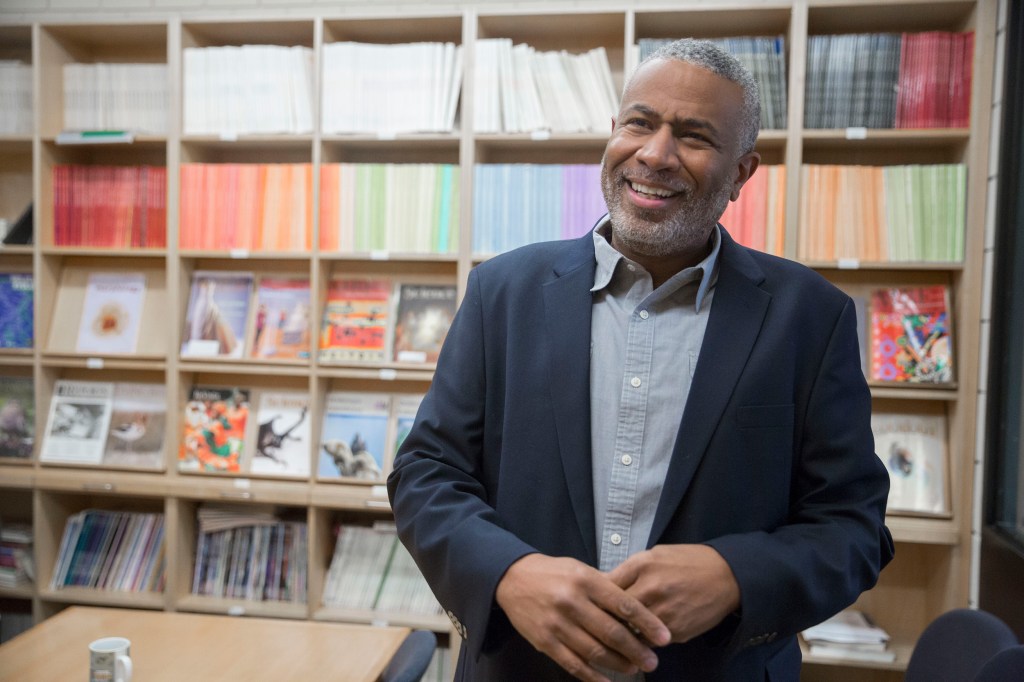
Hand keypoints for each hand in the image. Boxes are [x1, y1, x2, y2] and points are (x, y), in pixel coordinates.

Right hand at [495, 553, 670, 681]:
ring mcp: (557, 624)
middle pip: (612, 632)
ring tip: (634, 668)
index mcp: (586, 581)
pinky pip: (573, 664)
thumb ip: (606, 588)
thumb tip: (637, 610)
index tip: (664, 637)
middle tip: (653, 660)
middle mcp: (573, 602)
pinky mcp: (545, 641)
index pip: (624, 604)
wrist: (513, 578)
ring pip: (595, 651)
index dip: (647, 623)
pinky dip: (592, 676)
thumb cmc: (554, 573)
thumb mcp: (581, 570)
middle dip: (637, 650)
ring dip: (618, 664)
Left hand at [608, 544, 739, 643]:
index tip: (589, 603)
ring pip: (630, 631)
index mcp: (642, 566)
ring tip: (618, 633)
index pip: (605, 587)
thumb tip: (601, 584)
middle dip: (605, 618)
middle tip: (598, 623)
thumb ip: (628, 570)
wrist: (726, 576)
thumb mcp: (654, 555)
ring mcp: (663, 613)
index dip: (595, 597)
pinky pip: (650, 641)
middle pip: (614, 612)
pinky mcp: (676, 632)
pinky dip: (644, 639)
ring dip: (623, 633)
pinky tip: (642, 635)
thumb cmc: (687, 562)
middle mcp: (651, 589)